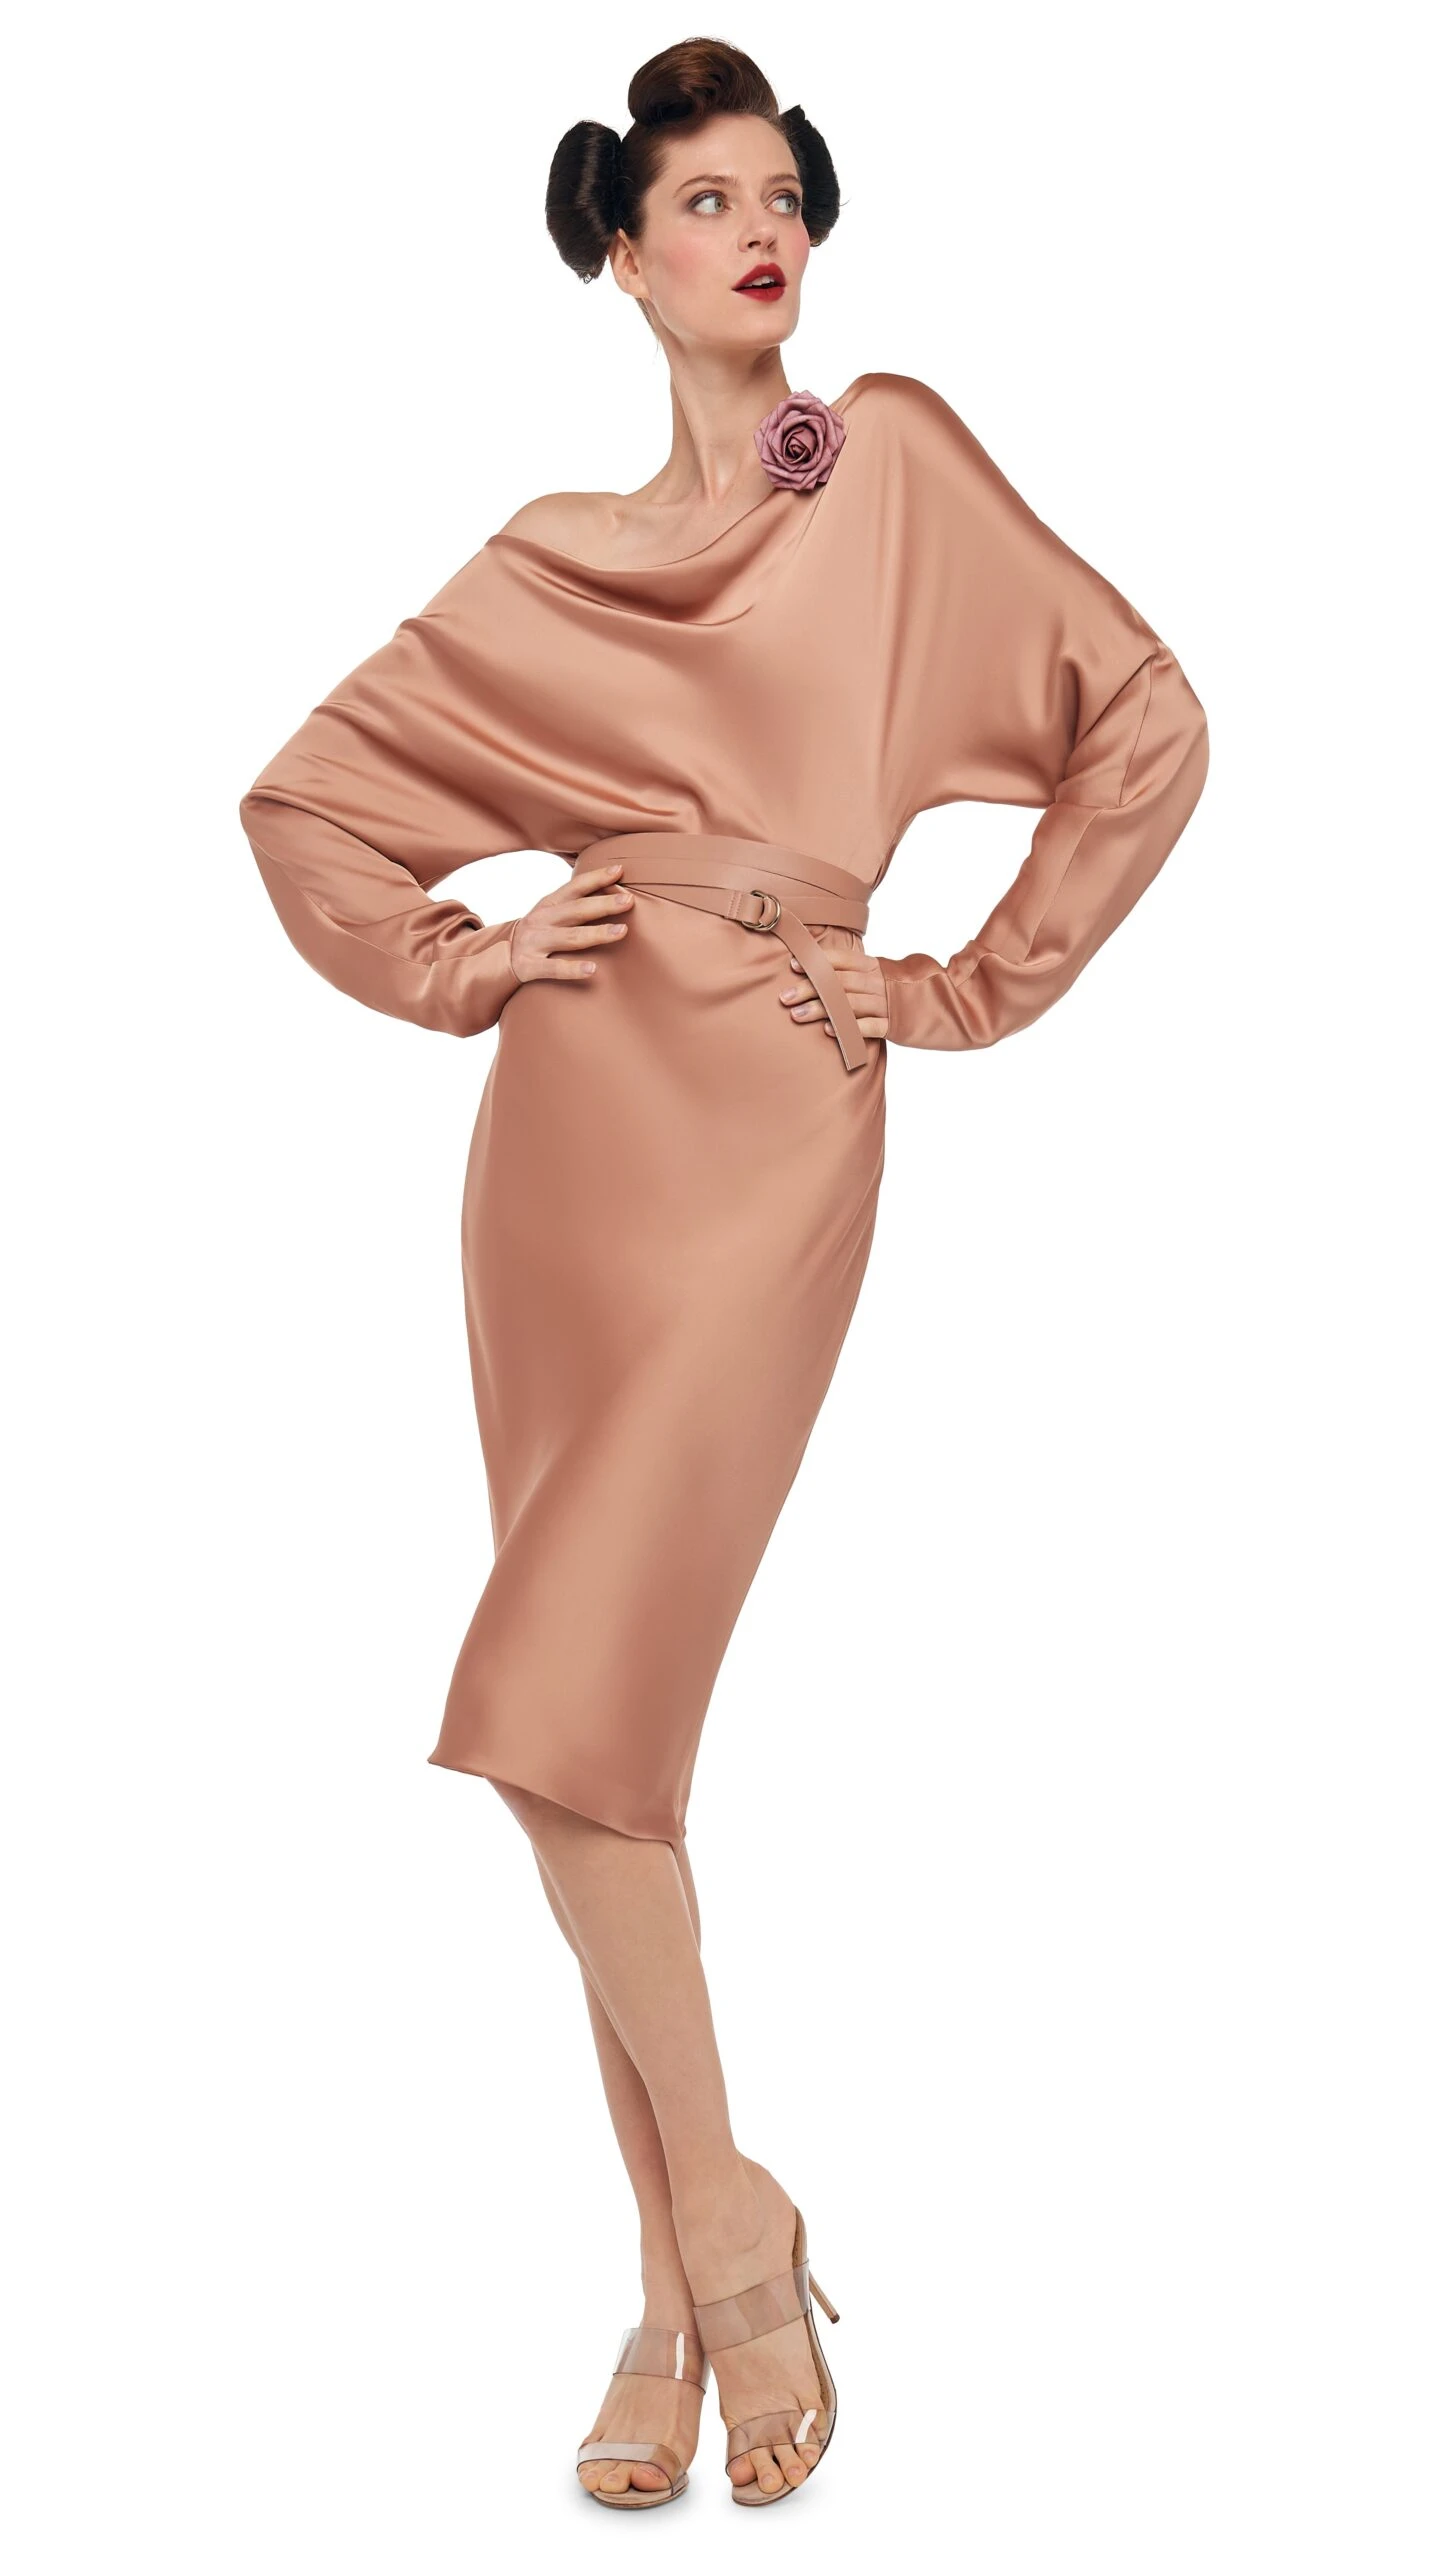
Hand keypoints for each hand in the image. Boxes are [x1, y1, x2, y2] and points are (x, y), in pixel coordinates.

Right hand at [509, 859, 632, 985]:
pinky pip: (554, 969)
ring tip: (621, 931)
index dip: (596, 878)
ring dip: (596, 934)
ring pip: (570, 938)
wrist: (498, 955)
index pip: (574, 888)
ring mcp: (535, 943)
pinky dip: (573, 969)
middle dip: (603, 905)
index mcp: (549, 904)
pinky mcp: (530, 966)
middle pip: (576, 911)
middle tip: (629, 901)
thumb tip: (612, 886)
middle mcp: (542, 921)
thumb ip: (574, 902)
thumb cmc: (537, 931)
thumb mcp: (549, 912)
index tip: (619, 871)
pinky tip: (592, 969)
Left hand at [778, 948, 888, 1043]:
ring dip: (820, 1009)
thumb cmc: (897, 991)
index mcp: (874, 966)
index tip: (793, 966)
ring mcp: (887, 1004)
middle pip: (840, 983)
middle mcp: (879, 983)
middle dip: (810, 988)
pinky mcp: (894, 1026)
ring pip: (849, 1005)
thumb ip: (855, 971)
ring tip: (796, 1015)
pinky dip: (849, 1029)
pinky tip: (828, 1031)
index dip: (818, 961)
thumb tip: (819, 965)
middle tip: (784, 997)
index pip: (843, 960)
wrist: (939, 1006)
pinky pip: (870, 1028)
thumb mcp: (880, 974)